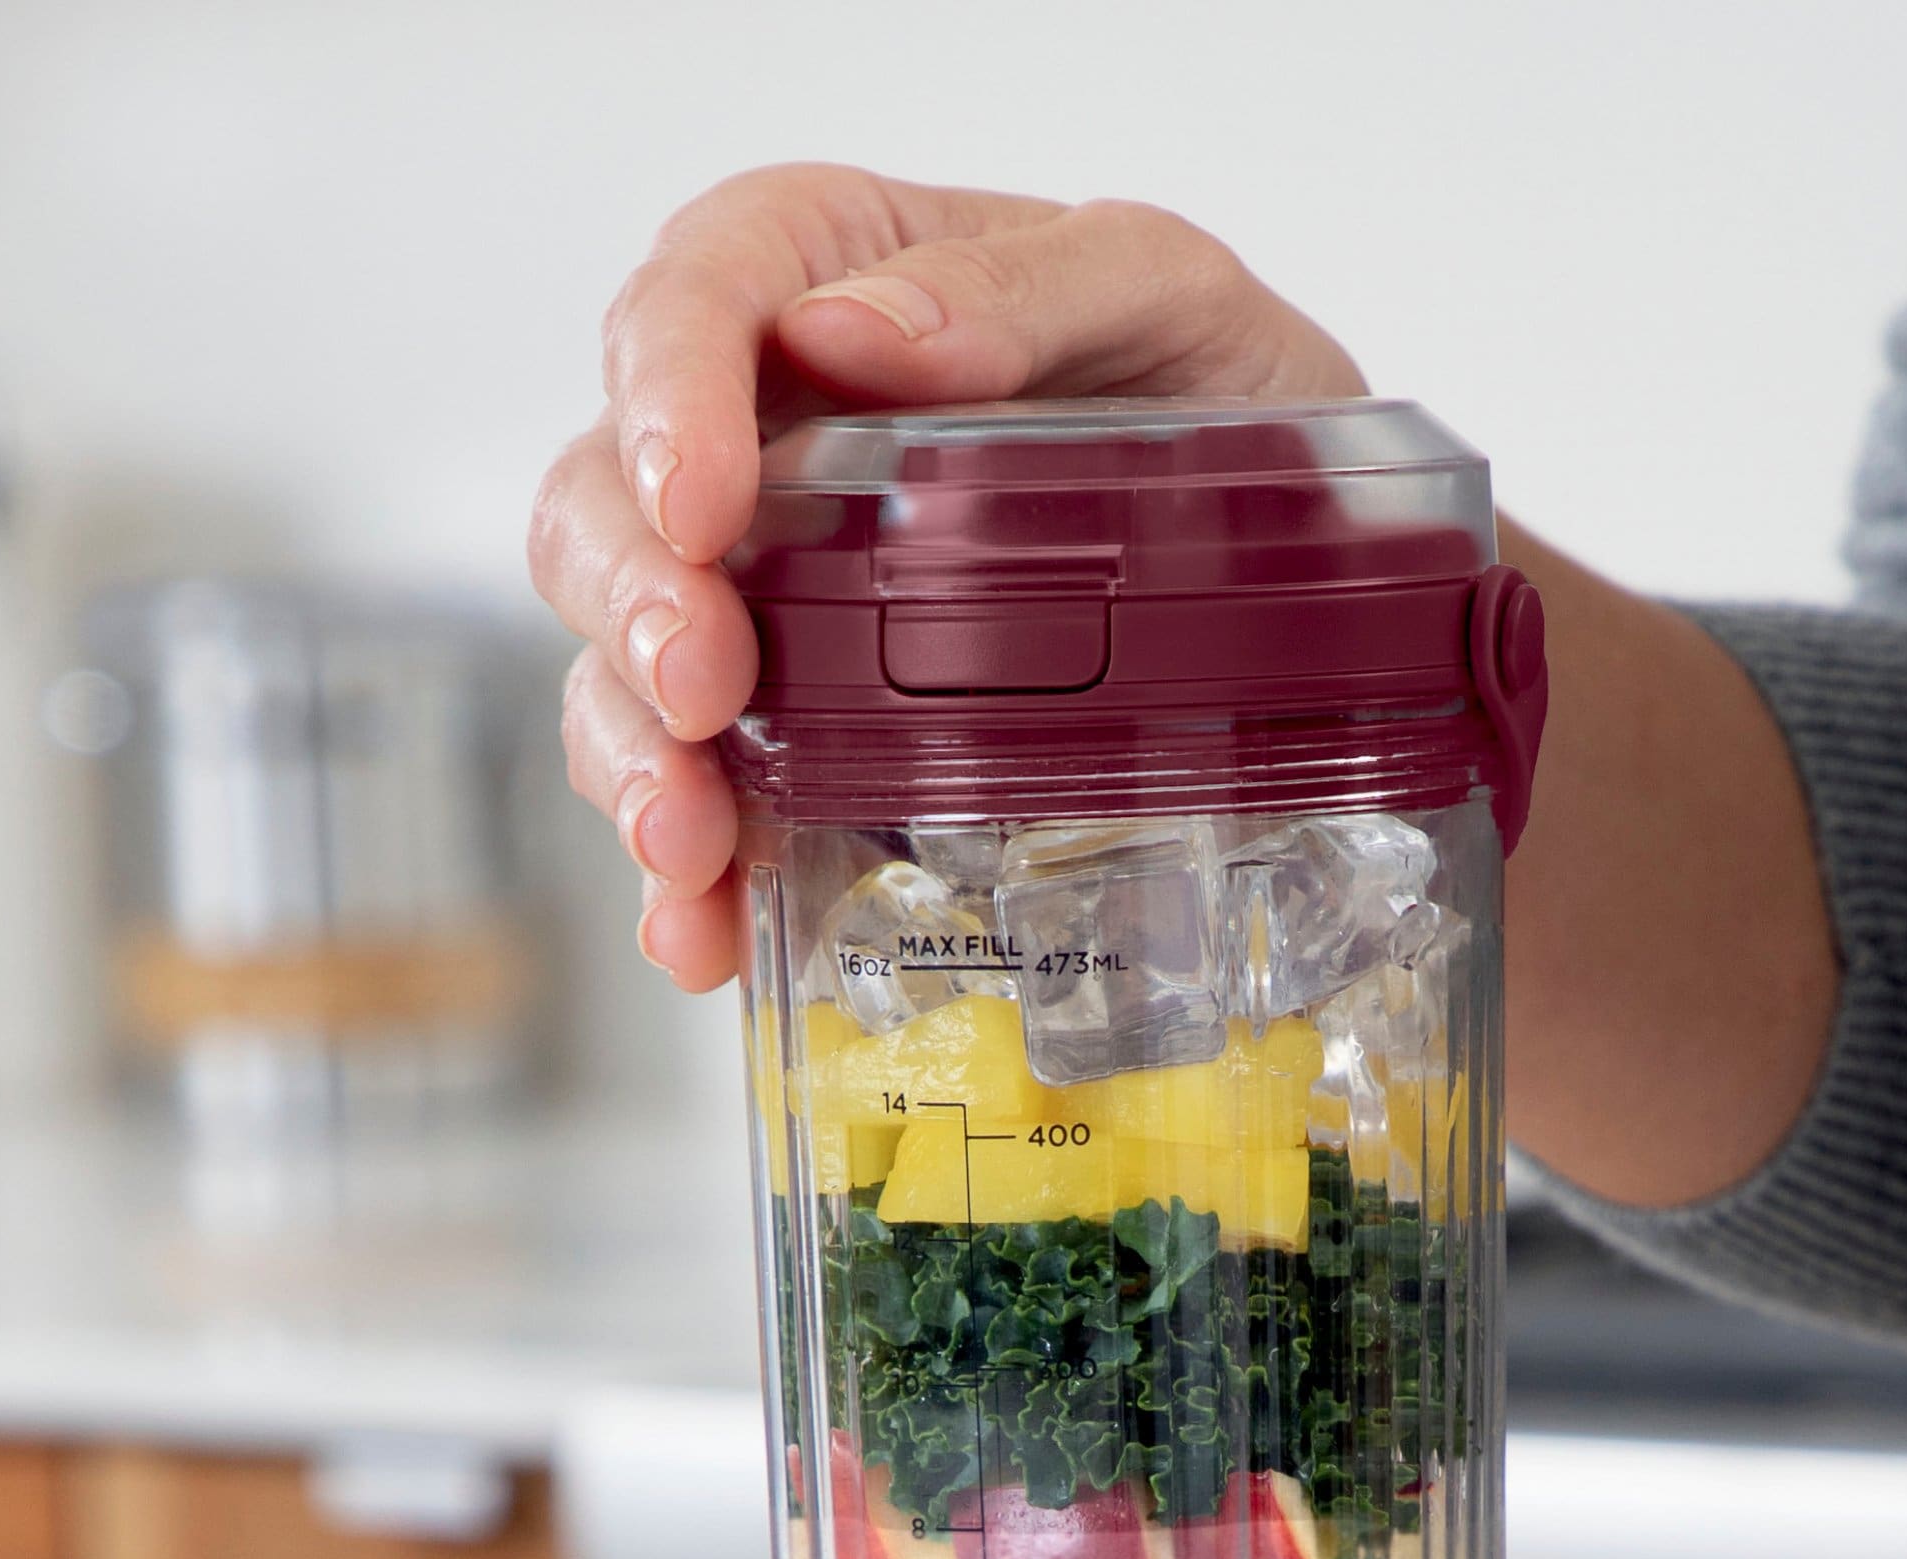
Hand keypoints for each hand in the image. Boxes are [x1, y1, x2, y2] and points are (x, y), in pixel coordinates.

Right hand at [528, 167, 1362, 992]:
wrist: (1302, 556)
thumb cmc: (1217, 390)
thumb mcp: (1170, 294)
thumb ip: (1033, 282)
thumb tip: (859, 336)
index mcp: (827, 282)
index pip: (689, 301)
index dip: (664, 399)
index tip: (699, 503)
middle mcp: (761, 440)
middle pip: (605, 500)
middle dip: (634, 602)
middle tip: (702, 688)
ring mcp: (766, 598)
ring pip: (619, 661)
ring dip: (633, 756)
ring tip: (690, 839)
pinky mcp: (797, 738)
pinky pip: (701, 797)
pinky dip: (691, 876)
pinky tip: (707, 929)